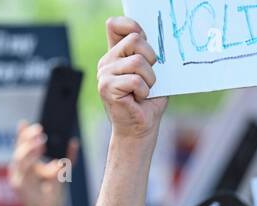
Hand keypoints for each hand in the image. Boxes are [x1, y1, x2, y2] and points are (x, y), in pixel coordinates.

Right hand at [8, 121, 74, 205]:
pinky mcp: (19, 183)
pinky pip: (24, 167)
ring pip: (20, 156)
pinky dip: (31, 157)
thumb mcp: (61, 171)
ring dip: (30, 146)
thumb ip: (67, 157)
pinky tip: (38, 149)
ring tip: (41, 140)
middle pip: (19, 148)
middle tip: (39, 130)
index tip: (24, 122)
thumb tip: (74, 142)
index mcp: (25, 165)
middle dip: (27, 137)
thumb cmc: (51, 193)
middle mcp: (19, 169)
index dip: (22, 134)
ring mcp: (17, 176)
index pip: (21, 146)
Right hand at [98, 17, 167, 141]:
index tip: (143, 37)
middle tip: (149, 77)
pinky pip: (135, 80)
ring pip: (137, 61)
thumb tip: (149, 37)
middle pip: (134, 39)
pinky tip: (138, 99)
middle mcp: (107, 61)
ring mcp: (104, 74)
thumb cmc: (148, 102)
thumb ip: (147, 53)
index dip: (131, 25)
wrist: (141, 129)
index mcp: (116, 54)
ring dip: (149, 79)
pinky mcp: (106, 87)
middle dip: (151, 58)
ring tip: (144, 91)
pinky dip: (144, 91)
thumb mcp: (151, 72)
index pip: (116, 25)